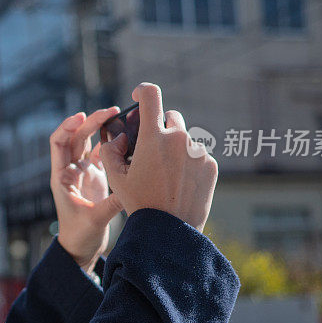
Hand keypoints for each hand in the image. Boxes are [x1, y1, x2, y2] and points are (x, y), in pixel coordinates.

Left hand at [49, 107, 124, 272]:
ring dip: (100, 127)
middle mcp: (70, 170)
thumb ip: (111, 203)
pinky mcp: (96, 176)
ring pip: (89, 142)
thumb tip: (131, 187)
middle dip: (91, 121)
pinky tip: (125, 134)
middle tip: (111, 110)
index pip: (58, 143)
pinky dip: (111, 141)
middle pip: (76, 137)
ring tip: (118, 114)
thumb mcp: (95, 220)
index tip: (82, 116)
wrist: (80, 247)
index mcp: (61, 176)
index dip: (67, 126)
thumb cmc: (80, 235)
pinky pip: (102, 152)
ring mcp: (83, 171)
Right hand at [99, 83, 217, 232]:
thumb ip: (110, 151)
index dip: (142, 91)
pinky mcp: (211, 165)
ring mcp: (198, 152)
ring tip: (166, 174)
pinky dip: (189, 163)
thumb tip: (119, 137)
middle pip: (171, 117)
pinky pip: (198, 155)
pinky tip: (180, 183)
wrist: (169, 232)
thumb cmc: (139, 203)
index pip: (151, 95)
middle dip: (161, 127)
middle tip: (152, 149)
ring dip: (175, 148)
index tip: (138, 96)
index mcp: (154, 137)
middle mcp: (179, 139)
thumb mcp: (115, 178)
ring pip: (185, 138)